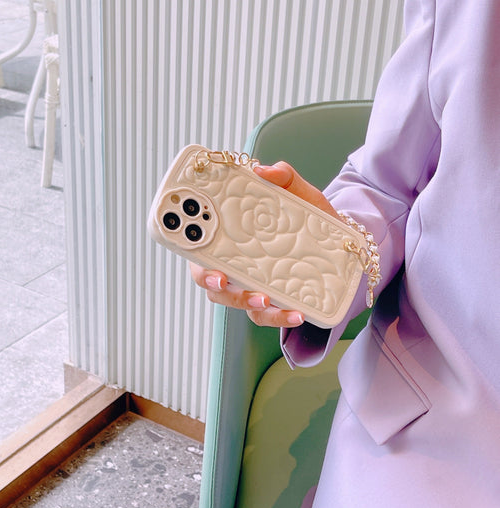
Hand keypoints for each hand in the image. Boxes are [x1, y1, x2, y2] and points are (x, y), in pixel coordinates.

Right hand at [189, 161, 337, 327]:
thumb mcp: (300, 194)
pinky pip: (265, 316)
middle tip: (224, 279)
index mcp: (232, 237)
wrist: (338, 245)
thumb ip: (284, 177)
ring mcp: (251, 285)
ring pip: (234, 301)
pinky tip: (295, 312)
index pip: (200, 243)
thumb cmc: (309, 220)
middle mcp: (235, 263)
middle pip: (209, 279)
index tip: (194, 241)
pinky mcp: (271, 302)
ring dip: (245, 302)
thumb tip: (264, 170)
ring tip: (265, 299)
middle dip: (213, 281)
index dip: (189, 245)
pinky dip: (278, 317)